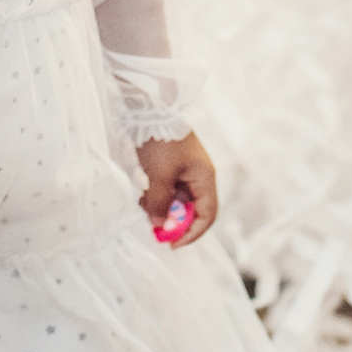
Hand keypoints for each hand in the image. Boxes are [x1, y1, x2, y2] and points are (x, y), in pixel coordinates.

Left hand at [138, 133, 218, 248]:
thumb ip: (160, 204)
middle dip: (174, 222)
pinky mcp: (171, 165)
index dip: (192, 233)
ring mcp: (185, 169)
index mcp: (204, 177)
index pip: (207, 215)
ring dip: (163, 208)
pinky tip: (143, 195)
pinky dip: (157, 196)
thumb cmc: (160, 141)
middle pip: (192, 209)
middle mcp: (198, 175)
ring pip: (178, 199)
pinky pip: (168, 188)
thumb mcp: (159, 176)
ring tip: (145, 208)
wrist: (150, 108)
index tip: (172, 243)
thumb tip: (160, 224)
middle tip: (154, 229)